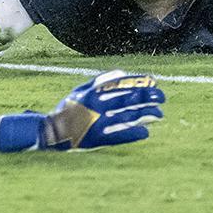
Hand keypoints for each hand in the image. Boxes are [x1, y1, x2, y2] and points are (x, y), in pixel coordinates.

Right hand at [44, 71, 164, 149]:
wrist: (51, 132)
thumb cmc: (68, 109)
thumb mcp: (80, 90)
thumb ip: (100, 81)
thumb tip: (120, 73)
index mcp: (93, 91)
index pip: (121, 84)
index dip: (139, 81)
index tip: (154, 81)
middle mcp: (96, 105)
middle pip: (128, 98)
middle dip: (147, 96)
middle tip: (162, 97)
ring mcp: (96, 122)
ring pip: (126, 115)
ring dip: (145, 114)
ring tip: (159, 114)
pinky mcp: (96, 138)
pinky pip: (118, 135)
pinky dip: (133, 133)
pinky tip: (145, 133)